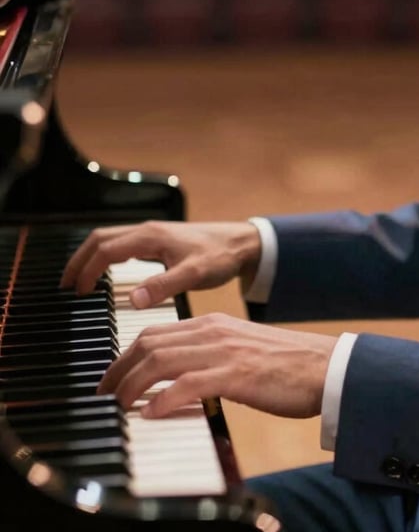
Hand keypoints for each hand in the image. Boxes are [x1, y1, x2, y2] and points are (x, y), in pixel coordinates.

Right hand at [59, 220, 262, 308]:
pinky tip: (105, 273)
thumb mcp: (194, 274)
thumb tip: (135, 300)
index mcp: (150, 237)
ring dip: (89, 257)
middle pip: (99, 239)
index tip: (76, 292)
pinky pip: (121, 243)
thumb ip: (164, 286)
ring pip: (109, 239)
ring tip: (77, 281)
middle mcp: (147, 231)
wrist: (242, 243)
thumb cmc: (220, 256)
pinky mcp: (157, 240)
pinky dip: (104, 256)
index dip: (87, 270)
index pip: (105, 250)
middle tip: (64, 286)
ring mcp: (151, 234)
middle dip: (78, 260)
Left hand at [96, 311, 336, 418]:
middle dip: (118, 370)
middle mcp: (214, 332)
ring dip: (132, 385)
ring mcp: (225, 352)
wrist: (326, 367)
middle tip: (104, 397)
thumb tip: (175, 384)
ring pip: (162, 360)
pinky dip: (164, 399)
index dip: (124, 356)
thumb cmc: (285, 367)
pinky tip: (152, 414)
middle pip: (149, 343)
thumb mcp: (240, 353)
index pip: (154, 333)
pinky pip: (190, 384)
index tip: (111, 380)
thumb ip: (208, 360)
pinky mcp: (238, 375)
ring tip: (120, 407)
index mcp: (213, 325)